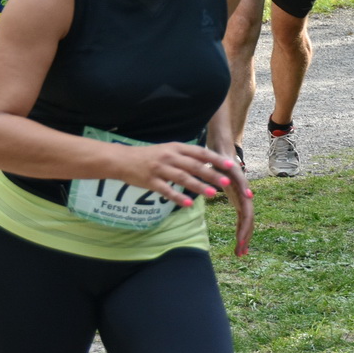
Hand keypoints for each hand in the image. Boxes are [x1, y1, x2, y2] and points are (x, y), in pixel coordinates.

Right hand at [112, 141, 240, 209]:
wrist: (123, 159)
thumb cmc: (150, 155)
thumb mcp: (169, 149)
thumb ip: (186, 155)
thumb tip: (208, 161)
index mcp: (176, 148)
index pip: (200, 152)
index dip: (215, 159)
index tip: (230, 165)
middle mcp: (170, 157)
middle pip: (194, 166)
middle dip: (212, 175)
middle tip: (226, 183)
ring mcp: (160, 169)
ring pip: (183, 178)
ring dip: (199, 186)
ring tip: (213, 194)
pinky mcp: (150, 181)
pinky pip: (166, 190)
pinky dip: (177, 197)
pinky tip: (188, 204)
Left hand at [229, 161, 255, 255]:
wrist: (221, 153)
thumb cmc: (224, 160)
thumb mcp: (231, 169)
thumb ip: (240, 181)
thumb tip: (249, 196)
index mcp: (244, 194)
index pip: (247, 216)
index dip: (245, 230)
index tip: (241, 242)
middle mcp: (245, 199)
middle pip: (248, 222)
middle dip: (245, 238)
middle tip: (240, 254)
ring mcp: (242, 200)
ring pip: (246, 223)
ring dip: (243, 237)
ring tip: (240, 253)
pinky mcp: (237, 201)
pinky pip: (241, 219)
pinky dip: (239, 230)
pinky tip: (238, 241)